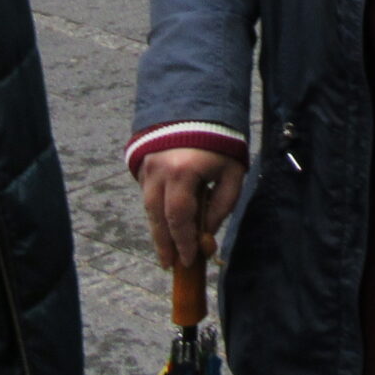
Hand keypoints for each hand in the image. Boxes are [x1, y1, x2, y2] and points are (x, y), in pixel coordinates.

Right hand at [138, 148, 245, 270]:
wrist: (199, 109)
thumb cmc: (222, 143)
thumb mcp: (232, 173)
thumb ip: (221, 205)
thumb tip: (206, 235)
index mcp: (182, 171)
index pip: (179, 216)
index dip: (183, 242)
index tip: (188, 261)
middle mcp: (158, 170)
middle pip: (157, 216)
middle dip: (164, 243)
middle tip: (169, 265)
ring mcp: (147, 166)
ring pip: (148, 207)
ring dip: (157, 231)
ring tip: (166, 252)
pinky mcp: (142, 164)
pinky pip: (147, 195)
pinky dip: (155, 212)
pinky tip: (164, 226)